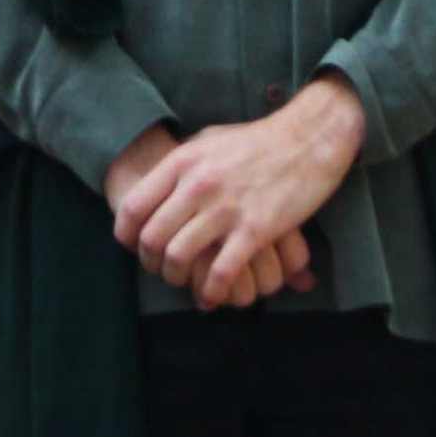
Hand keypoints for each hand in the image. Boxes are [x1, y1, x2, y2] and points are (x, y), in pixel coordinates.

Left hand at [102, 123, 318, 304]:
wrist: (309, 138)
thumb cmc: (258, 140)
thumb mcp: (209, 140)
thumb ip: (182, 164)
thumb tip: (158, 183)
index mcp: (182, 162)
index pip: (133, 207)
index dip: (126, 235)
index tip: (134, 246)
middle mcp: (198, 185)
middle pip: (151, 239)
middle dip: (151, 263)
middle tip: (161, 270)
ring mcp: (226, 208)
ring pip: (179, 258)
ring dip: (177, 279)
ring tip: (187, 283)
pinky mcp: (255, 229)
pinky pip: (221, 272)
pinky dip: (211, 292)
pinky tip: (211, 297)